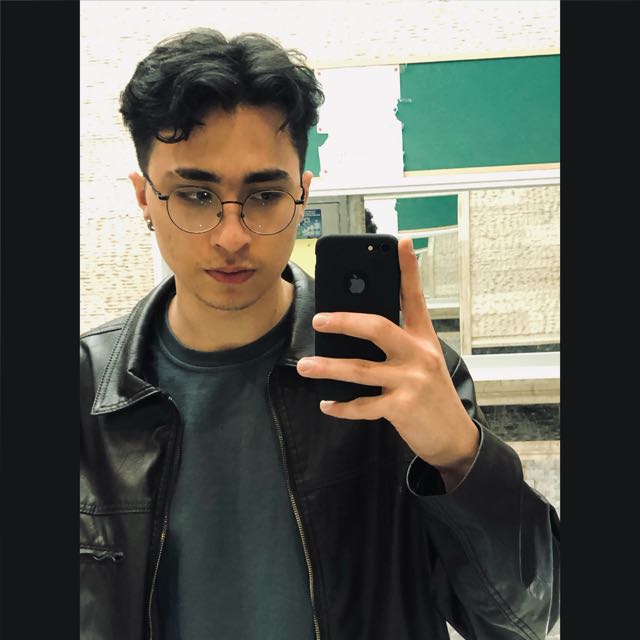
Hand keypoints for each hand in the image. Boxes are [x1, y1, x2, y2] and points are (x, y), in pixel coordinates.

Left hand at [296, 238, 479, 489]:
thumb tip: (356, 330)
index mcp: (424, 339)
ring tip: (305, 366)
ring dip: (328, 368)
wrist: (454, 437)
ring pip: (360, 369)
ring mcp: (411, 381)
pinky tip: (327, 404)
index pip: (415, 298)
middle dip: (344, 320)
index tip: (401, 242)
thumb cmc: (431, 395)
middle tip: (318, 320)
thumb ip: (398, 344)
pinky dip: (342, 406)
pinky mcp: (402, 408)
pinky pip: (363, 405)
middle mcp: (419, 355)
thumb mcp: (423, 362)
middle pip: (377, 327)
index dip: (408, 269)